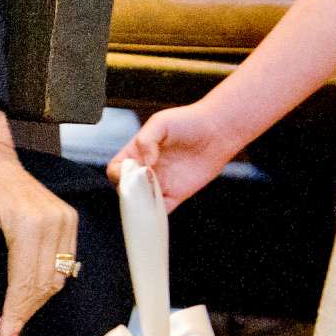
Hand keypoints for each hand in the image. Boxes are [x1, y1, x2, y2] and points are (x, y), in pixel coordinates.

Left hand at [0, 100, 77, 335]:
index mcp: (30, 221)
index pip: (26, 279)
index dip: (16, 313)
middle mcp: (54, 222)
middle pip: (45, 283)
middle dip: (26, 314)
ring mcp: (64, 222)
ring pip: (57, 277)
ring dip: (37, 302)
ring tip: (16, 324)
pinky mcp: (68, 222)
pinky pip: (63, 264)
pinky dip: (46, 285)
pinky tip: (31, 299)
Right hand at [109, 103, 240, 211]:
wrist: (218, 130)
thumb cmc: (188, 121)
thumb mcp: (161, 122)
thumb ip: (146, 140)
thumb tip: (145, 163)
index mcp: (137, 153)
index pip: (116, 169)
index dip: (118, 173)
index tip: (130, 172)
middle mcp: (146, 170)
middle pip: (126, 189)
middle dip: (129, 191)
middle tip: (144, 186)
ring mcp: (161, 183)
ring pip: (142, 202)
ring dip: (140, 205)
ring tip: (150, 199)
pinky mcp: (177, 194)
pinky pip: (161, 210)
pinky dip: (155, 215)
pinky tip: (156, 211)